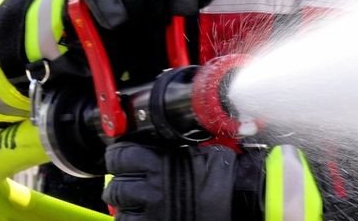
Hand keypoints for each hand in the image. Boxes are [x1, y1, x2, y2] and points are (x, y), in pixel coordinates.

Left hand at [103, 142, 241, 220]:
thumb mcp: (197, 152)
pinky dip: (134, 219)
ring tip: (142, 203)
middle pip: (116, 185)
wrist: (240, 201)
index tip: (121, 158)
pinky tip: (147, 215)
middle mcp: (152, 187)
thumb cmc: (225, 175)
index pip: (120, 156)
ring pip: (120, 208)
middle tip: (134, 184)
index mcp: (162, 162)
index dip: (119, 157)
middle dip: (123, 184)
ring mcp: (152, 211)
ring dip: (128, 205)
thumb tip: (151, 144)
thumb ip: (171, 149)